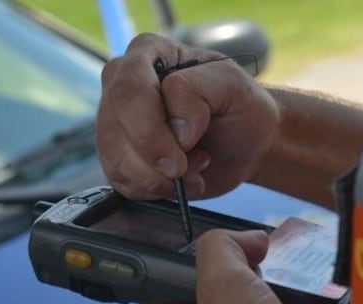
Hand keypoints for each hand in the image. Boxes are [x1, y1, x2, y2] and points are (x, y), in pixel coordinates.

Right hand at [97, 33, 279, 199]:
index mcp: (148, 53)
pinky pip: (122, 181)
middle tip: (185, 167)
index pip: (129, 88)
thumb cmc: (240, 107)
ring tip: (193, 168)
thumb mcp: (232, 86)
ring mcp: (118, 123)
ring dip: (158, 176)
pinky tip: (181, 181)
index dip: (152, 124)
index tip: (186, 143)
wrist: (247, 144)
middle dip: (154, 155)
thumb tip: (174, 126)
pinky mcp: (121, 158)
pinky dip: (156, 189)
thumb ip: (197, 91)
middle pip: (114, 124)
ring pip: (115, 158)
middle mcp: (123, 84)